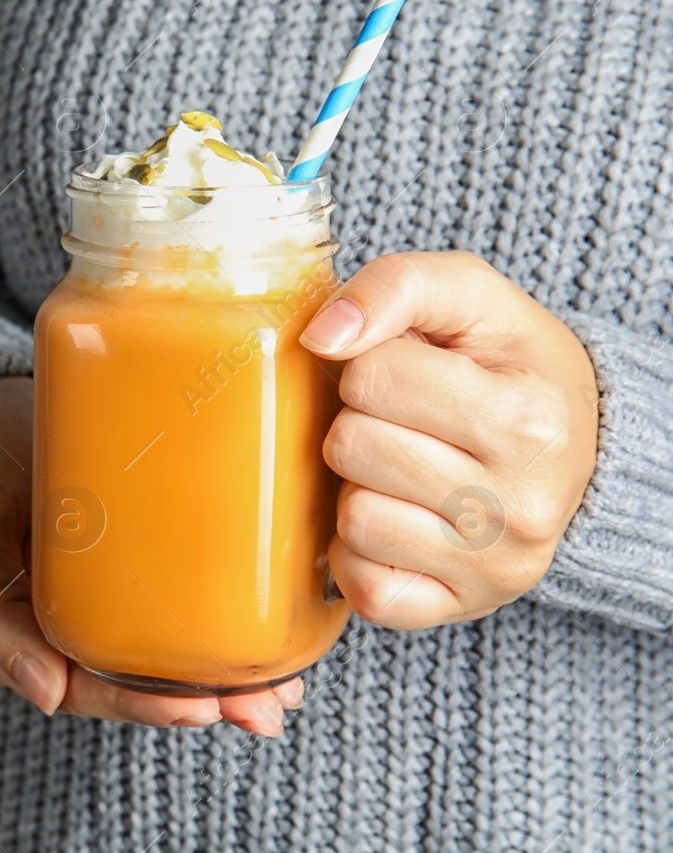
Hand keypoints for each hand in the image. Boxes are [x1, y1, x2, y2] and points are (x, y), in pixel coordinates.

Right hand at [0, 376, 299, 736]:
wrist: (2, 403)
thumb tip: (48, 698)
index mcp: (33, 637)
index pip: (92, 689)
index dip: (145, 706)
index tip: (197, 709)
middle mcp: (82, 626)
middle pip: (146, 681)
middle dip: (207, 702)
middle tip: (264, 709)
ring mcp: (122, 594)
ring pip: (178, 651)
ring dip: (234, 678)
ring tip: (286, 692)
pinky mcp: (155, 555)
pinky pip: (197, 596)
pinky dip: (239, 619)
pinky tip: (289, 632)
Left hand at [300, 251, 599, 630]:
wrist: (573, 446)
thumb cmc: (507, 363)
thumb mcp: (469, 296)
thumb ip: (395, 287)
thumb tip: (319, 337)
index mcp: (528, 418)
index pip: (373, 377)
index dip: (370, 365)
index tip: (405, 373)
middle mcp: (522, 504)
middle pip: (353, 448)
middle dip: (357, 422)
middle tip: (398, 422)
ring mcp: (496, 567)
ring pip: (354, 520)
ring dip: (356, 487)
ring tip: (397, 469)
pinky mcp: (462, 606)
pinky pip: (364, 588)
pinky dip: (358, 552)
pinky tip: (392, 518)